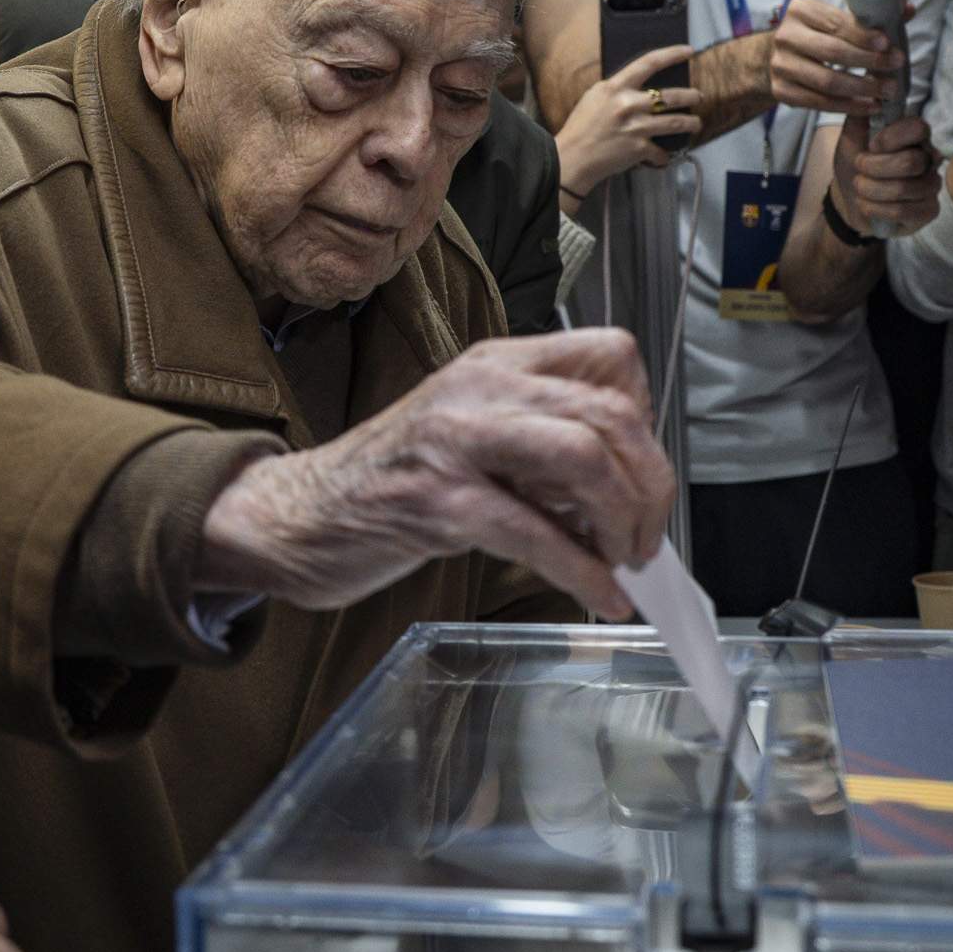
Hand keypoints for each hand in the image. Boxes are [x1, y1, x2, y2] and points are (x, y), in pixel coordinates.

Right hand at [194, 329, 677, 621]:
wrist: (302, 513)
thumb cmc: (395, 481)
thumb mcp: (474, 436)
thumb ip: (543, 445)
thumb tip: (627, 490)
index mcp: (497, 363)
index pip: (610, 353)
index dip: (645, 414)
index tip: (638, 469)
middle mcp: (481, 387)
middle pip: (611, 412)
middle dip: (650, 484)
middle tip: (646, 536)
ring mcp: (456, 440)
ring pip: (583, 458)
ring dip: (623, 521)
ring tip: (623, 561)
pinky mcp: (436, 501)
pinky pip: (535, 535)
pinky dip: (583, 574)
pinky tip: (602, 598)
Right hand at [557, 44, 701, 198]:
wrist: (572, 158)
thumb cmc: (580, 127)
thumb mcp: (594, 97)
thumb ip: (617, 89)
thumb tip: (637, 84)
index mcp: (615, 87)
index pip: (649, 63)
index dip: (672, 54)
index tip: (688, 51)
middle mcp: (628, 105)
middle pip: (671, 96)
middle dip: (691, 95)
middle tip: (698, 96)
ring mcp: (636, 127)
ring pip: (676, 122)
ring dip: (690, 122)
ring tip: (696, 122)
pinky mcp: (639, 149)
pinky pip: (661, 151)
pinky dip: (663, 155)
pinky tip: (664, 155)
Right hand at [769, 0, 901, 116]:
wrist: (775, 56)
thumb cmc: (816, 34)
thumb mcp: (835, 17)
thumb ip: (869, 15)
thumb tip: (908, 9)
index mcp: (801, 11)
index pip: (836, 23)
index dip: (863, 35)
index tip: (887, 43)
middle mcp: (786, 36)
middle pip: (833, 52)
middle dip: (869, 61)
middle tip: (895, 66)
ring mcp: (780, 66)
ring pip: (827, 81)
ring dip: (862, 88)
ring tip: (887, 91)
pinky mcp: (781, 91)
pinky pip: (820, 103)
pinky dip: (849, 106)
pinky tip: (869, 106)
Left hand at [831, 114, 941, 236]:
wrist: (848, 197)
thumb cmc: (854, 161)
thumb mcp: (852, 134)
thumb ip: (864, 110)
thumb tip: (873, 82)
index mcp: (914, 136)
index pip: (919, 128)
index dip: (891, 138)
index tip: (871, 145)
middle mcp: (930, 159)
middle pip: (910, 162)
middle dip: (873, 168)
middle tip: (859, 168)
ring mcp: (931, 185)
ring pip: (903, 189)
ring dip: (870, 190)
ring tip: (860, 188)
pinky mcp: (928, 210)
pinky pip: (905, 212)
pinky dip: (877, 209)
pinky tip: (868, 205)